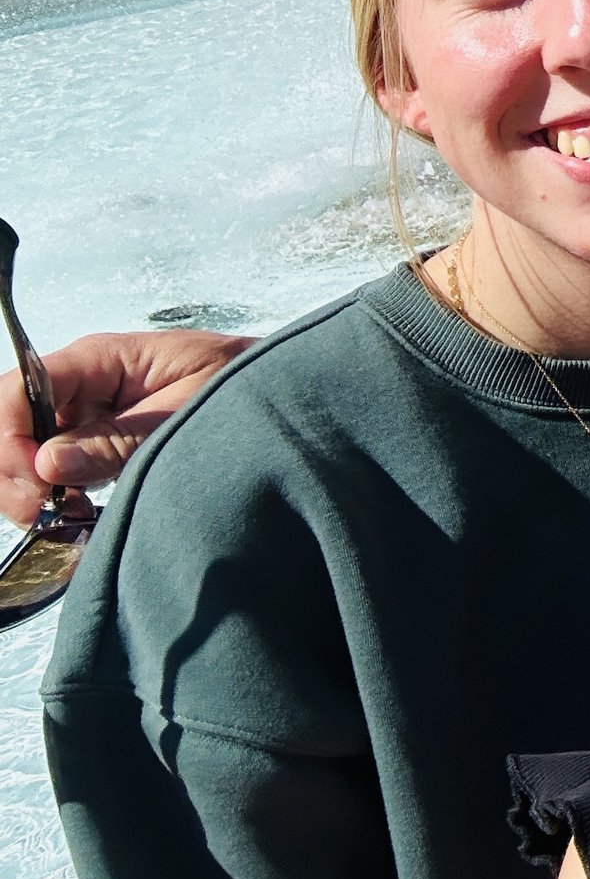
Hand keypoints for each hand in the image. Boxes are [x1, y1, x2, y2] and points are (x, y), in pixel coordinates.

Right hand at [1, 330, 248, 527]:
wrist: (274, 389)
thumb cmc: (238, 384)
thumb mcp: (185, 411)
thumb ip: (120, 438)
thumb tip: (47, 464)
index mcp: (99, 359)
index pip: (18, 390)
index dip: (11, 440)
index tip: (36, 486)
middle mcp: (81, 382)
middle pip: (11, 426)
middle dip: (17, 475)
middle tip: (48, 517)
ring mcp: (83, 412)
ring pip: (26, 453)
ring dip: (34, 492)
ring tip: (70, 519)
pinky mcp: (93, 440)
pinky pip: (53, 468)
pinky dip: (55, 497)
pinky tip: (79, 516)